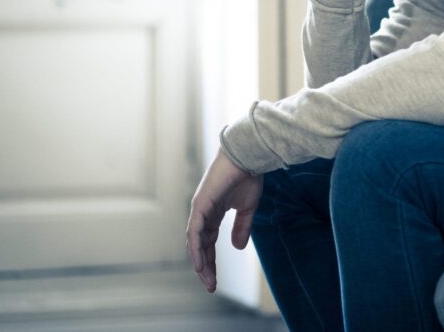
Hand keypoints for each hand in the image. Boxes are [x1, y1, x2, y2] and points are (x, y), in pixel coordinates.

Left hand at [186, 147, 263, 292]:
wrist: (248, 156)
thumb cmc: (248, 176)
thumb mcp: (247, 208)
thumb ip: (241, 227)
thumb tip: (237, 248)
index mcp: (213, 213)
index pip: (208, 243)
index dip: (211, 261)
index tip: (215, 281)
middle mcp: (203, 213)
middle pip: (199, 246)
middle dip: (205, 267)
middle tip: (211, 287)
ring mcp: (199, 209)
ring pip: (195, 243)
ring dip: (201, 263)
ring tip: (207, 281)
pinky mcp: (200, 205)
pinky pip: (195, 232)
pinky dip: (196, 249)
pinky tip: (200, 265)